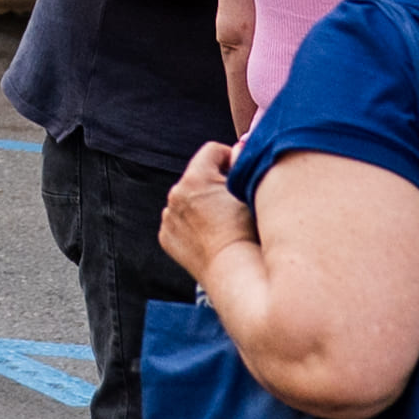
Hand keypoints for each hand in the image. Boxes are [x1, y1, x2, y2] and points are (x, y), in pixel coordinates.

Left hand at [157, 138, 252, 285]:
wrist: (235, 272)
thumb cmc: (249, 232)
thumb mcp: (252, 191)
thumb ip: (245, 161)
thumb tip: (240, 145)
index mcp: (195, 178)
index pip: (213, 151)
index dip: (231, 159)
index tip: (242, 176)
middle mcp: (175, 195)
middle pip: (198, 175)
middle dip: (215, 182)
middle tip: (235, 201)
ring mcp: (168, 218)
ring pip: (188, 198)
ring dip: (203, 202)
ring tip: (224, 221)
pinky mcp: (166, 237)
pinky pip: (180, 219)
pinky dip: (192, 222)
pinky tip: (211, 235)